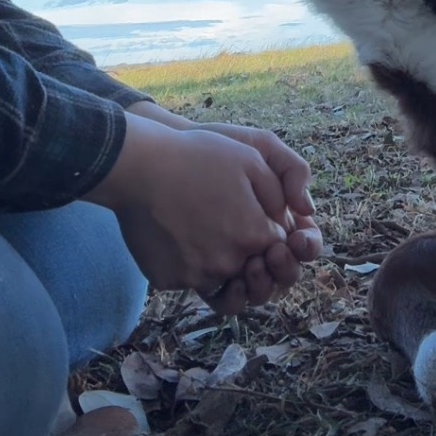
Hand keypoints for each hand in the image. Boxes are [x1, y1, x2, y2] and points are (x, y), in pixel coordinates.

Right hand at [85, 113, 294, 295]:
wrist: (139, 166)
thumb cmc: (197, 155)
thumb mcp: (252, 157)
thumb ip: (282, 190)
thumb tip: (296, 217)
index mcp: (254, 235)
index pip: (277, 246)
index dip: (269, 229)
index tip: (253, 211)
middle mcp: (228, 263)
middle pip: (250, 267)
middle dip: (246, 248)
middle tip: (224, 219)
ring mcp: (195, 275)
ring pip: (218, 277)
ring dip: (216, 258)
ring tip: (201, 225)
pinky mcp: (167, 280)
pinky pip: (186, 279)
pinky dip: (186, 262)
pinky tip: (177, 232)